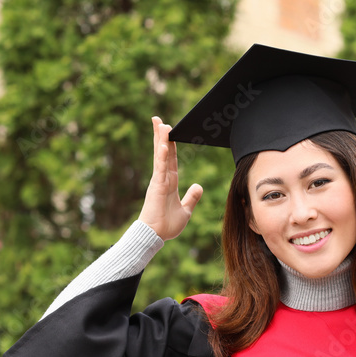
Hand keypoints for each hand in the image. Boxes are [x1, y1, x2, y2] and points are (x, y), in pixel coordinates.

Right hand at [138, 116, 202, 240]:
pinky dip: (163, 157)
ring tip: (161, 124)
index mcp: (170, 183)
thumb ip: (192, 197)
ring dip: (161, 140)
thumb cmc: (167, 225)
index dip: (171, 145)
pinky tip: (165, 145)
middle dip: (162, 136)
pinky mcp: (157, 187)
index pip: (171, 160)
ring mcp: (159, 181)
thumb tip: (198, 186)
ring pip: (161, 157)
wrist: (156, 236)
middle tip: (159, 120)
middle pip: (164, 153)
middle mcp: (163, 179)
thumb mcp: (186, 210)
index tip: (169, 132)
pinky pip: (160, 168)